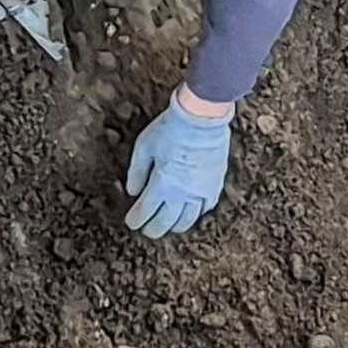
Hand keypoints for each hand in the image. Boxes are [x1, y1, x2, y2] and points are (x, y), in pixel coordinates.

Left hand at [124, 89, 233, 238]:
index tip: (132, 222)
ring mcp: (202, 190)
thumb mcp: (144, 146)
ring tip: (168, 225)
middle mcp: (183, 193)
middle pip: (166, 222)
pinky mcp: (215, 183)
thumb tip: (133, 192)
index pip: (146, 212)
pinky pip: (206, 207)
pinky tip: (191, 212)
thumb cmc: (170, 128)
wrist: (202, 116)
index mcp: (162, 184)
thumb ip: (136, 172)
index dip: (136, 220)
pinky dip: (196, 214)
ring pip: (188, 220)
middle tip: (147, 230)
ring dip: (175, 226)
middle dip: (153, 229)